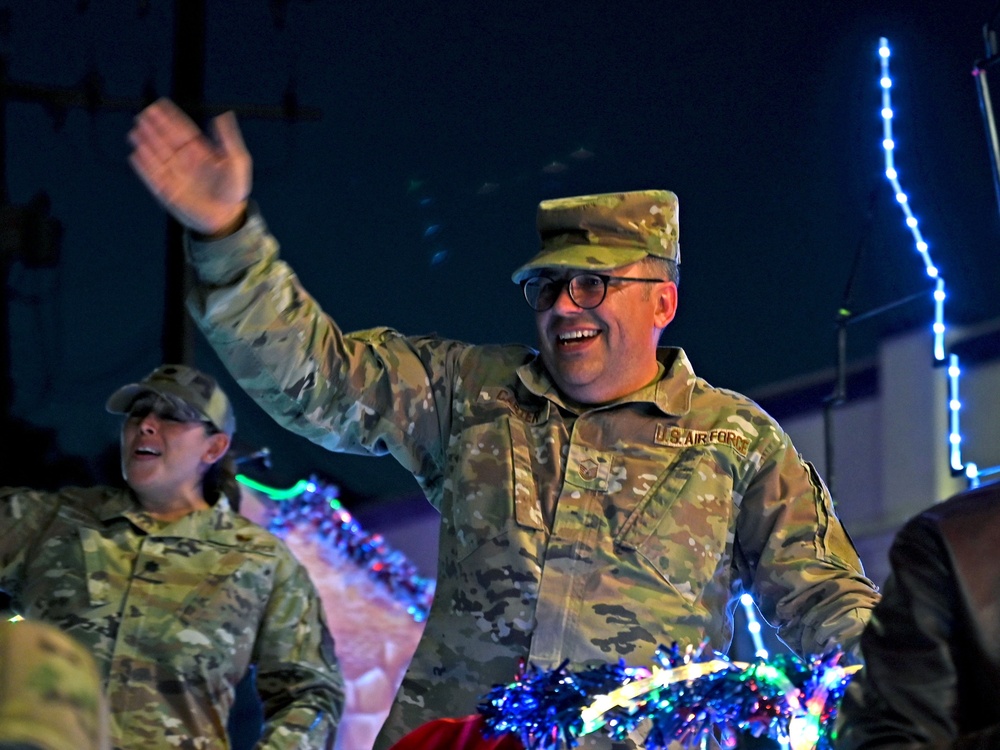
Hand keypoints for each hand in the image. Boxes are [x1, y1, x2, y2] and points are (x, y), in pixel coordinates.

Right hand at [128, 98, 251, 236]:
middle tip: (144, 114)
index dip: (170, 118)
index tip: (159, 105)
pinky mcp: (168, 192)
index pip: (181, 131)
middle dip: (155, 128)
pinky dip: (145, 166)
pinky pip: (153, 177)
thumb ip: (229, 139)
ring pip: (157, 156)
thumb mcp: (237, 161)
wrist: (227, 216)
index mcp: (199, 151)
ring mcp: (175, 175)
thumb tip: (223, 115)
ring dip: (147, 144)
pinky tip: (138, 154)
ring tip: (136, 131)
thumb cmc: (234, 189)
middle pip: (166, 141)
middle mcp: (184, 161)